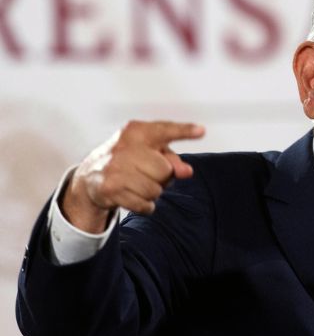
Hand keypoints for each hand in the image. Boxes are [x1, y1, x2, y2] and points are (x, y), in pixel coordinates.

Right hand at [61, 120, 204, 232]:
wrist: (91, 175)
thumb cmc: (129, 160)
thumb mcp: (150, 152)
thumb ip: (173, 158)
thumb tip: (187, 171)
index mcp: (137, 131)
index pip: (165, 130)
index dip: (184, 131)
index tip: (201, 131)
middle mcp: (125, 147)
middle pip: (164, 170)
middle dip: (162, 177)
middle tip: (147, 173)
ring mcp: (115, 168)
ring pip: (155, 190)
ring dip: (153, 192)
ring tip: (138, 184)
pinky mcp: (110, 188)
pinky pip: (145, 205)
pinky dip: (145, 205)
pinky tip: (133, 195)